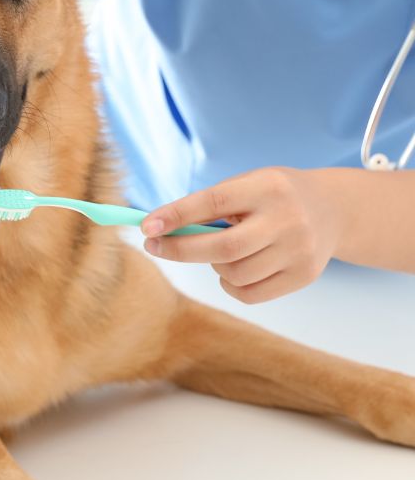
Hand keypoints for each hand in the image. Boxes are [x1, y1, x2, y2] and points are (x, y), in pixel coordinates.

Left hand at [140, 168, 341, 302]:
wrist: (333, 209)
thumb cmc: (273, 196)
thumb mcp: (246, 185)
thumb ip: (209, 206)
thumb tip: (160, 228)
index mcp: (268, 187)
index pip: (214, 202)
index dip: (177, 215)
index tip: (146, 225)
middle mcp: (288, 219)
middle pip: (223, 247)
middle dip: (180, 249)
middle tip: (154, 245)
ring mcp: (300, 250)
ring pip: (234, 274)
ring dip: (212, 266)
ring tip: (218, 251)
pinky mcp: (304, 276)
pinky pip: (249, 294)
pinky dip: (230, 284)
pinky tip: (234, 269)